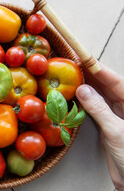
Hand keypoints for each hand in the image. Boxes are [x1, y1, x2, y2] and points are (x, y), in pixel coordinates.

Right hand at [76, 63, 123, 190]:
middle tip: (75, 66)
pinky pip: (97, 111)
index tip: (86, 60)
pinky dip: (86, 105)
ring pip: (102, 99)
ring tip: (73, 78)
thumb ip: (99, 110)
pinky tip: (76, 99)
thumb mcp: (115, 131)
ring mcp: (118, 119)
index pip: (118, 83)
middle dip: (93, 76)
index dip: (101, 70)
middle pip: (109, 88)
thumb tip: (83, 90)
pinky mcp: (109, 129)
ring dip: (88, 90)